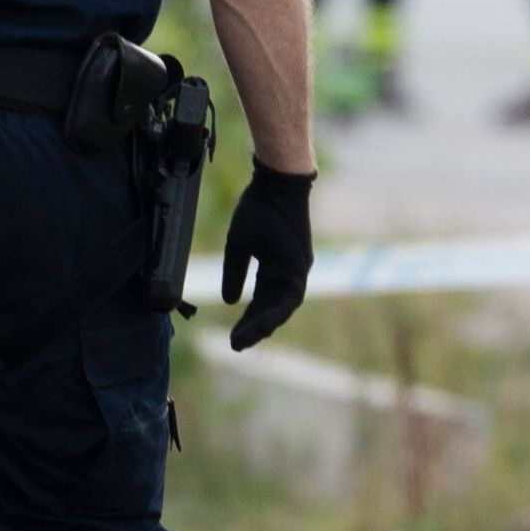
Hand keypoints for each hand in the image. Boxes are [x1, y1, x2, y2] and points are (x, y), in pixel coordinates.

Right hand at [218, 165, 315, 353]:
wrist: (274, 185)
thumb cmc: (258, 209)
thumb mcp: (239, 245)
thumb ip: (235, 272)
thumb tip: (228, 300)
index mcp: (275, 269)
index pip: (261, 302)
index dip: (248, 320)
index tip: (233, 337)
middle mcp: (289, 274)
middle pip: (272, 310)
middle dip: (254, 329)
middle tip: (236, 345)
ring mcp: (297, 271)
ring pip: (283, 309)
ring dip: (263, 326)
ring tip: (244, 340)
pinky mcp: (301, 266)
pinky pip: (290, 297)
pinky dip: (275, 312)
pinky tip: (260, 324)